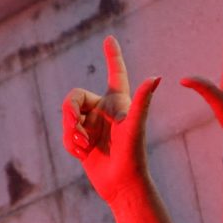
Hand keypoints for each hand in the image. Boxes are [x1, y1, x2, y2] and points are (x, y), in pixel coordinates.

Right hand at [62, 36, 159, 206]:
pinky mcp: (83, 140)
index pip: (115, 73)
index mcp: (118, 102)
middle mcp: (104, 110)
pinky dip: (70, 144)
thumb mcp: (135, 126)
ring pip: (67, 117)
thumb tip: (156, 77)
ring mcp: (92, 125)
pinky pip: (66, 134)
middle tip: (75, 128)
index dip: (112, 56)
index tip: (110, 39)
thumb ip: (142, 100)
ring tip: (83, 146)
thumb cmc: (133, 154)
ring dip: (69, 131)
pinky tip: (82, 154)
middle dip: (69, 112)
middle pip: (74, 97)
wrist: (122, 184)